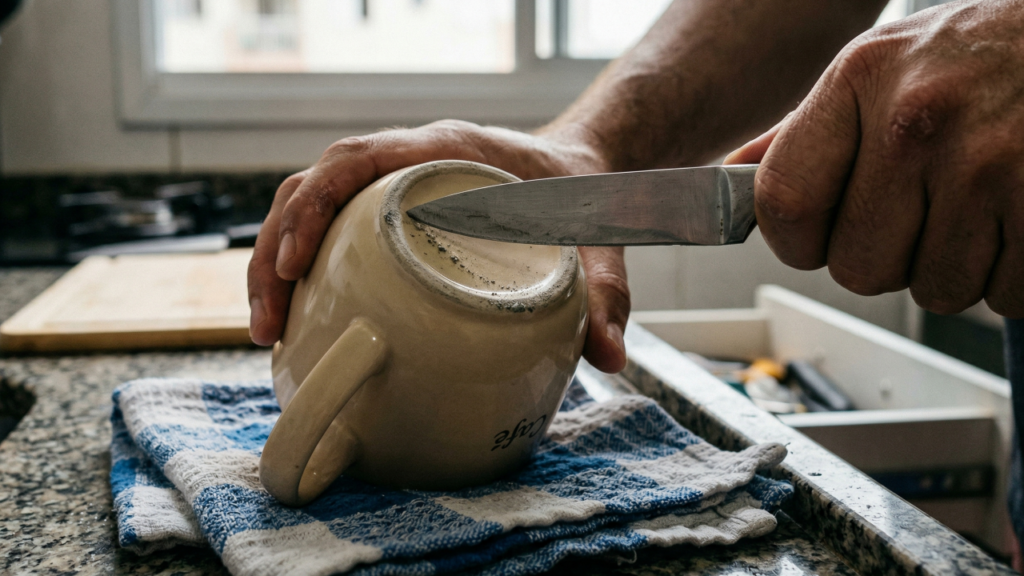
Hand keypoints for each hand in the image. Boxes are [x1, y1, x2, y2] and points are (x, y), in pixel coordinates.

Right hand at [247, 120, 631, 372]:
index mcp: (446, 150)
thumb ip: (606, 292)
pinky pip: (327, 228)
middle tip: (269, 321)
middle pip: (311, 187)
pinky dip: (300, 268)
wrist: (578, 170)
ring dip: (274, 262)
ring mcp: (391, 187)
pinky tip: (299, 318)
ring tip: (268, 329)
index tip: (293, 263)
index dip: (312, 206)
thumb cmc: (577, 193)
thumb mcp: (597, 238)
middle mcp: (407, 161)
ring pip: (307, 207)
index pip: (355, 158)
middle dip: (275, 249)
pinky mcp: (386, 213)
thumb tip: (608, 357)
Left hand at [726, 0, 1023, 316]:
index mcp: (860, 80)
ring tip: (977, 206)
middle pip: (856, 268)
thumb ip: (807, 128)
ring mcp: (985, 163)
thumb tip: (733, 177)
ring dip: (955, 268)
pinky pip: (1004, 294)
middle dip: (886, 259)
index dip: (796, 241)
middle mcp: (916, 121)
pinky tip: (1014, 217)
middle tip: (921, 213)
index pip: (783, 203)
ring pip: (933, 290)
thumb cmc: (980, 56)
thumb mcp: (883, 67)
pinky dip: (1011, 273)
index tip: (817, 238)